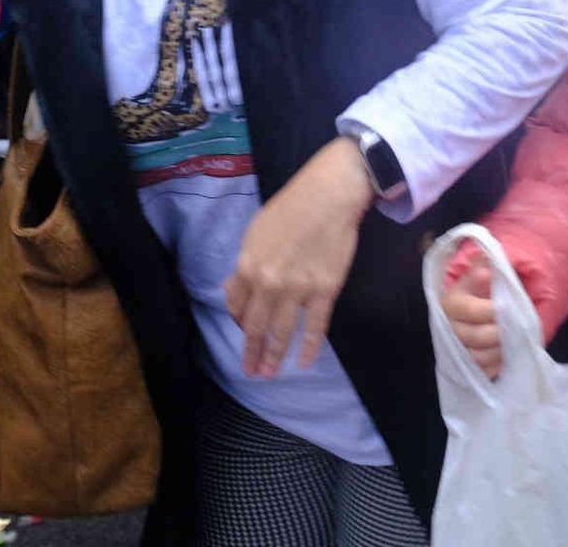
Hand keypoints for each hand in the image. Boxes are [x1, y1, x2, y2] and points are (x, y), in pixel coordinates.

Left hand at [225, 135, 373, 377]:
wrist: (330, 194)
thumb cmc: (293, 206)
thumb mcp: (257, 230)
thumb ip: (247, 262)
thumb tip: (237, 289)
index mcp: (248, 264)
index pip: (238, 305)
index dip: (240, 322)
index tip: (245, 332)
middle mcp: (269, 282)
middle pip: (256, 326)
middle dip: (252, 352)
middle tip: (250, 371)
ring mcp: (298, 289)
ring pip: (282, 332)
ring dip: (274, 356)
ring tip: (270, 373)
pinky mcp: (325, 290)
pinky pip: (315, 326)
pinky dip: (309, 347)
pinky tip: (305, 362)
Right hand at [440, 247, 502, 379]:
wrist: (482, 306)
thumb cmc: (485, 287)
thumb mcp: (484, 272)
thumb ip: (484, 268)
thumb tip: (485, 270)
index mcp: (451, 303)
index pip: (468, 310)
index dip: (490, 310)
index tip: (507, 307)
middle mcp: (449, 328)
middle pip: (474, 337)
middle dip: (499, 333)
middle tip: (515, 326)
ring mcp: (457, 350)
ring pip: (478, 358)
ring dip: (500, 350)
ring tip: (514, 340)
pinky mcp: (467, 367)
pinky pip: (483, 372)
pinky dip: (498, 366)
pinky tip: (507, 354)